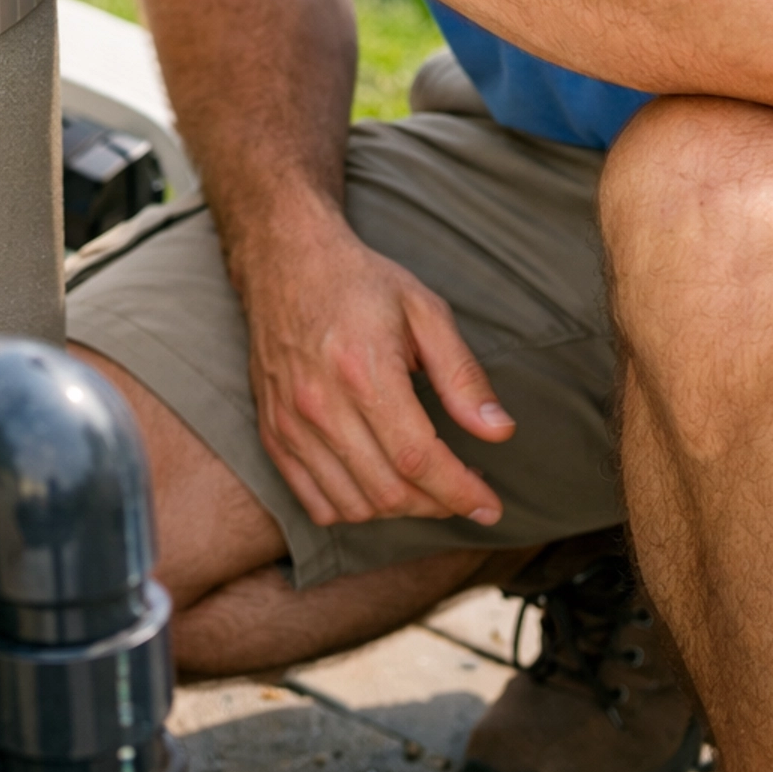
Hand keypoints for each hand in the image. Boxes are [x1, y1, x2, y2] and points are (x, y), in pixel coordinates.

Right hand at [238, 207, 514, 528]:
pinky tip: (377, 487)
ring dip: (399, 510)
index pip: (417, 458)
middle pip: (387, 491)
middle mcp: (320, 403)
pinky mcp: (272, 432)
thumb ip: (463, 375)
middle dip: (437, 504)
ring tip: (425, 487)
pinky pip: (314, 502)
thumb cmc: (361, 283)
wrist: (286, 261)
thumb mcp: (424, 311)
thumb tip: (500, 431)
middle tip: (464, 488)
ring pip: (352, 506)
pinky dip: (352, 510)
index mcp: (363, 369)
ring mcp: (289, 422)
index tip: (490, 506)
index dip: (460, 492)